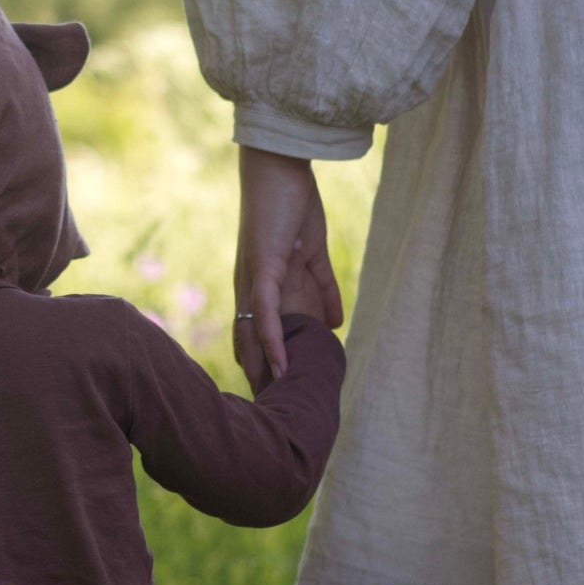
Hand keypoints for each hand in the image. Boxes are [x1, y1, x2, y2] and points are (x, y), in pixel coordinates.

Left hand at [235, 147, 343, 389]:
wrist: (278, 164)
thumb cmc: (292, 202)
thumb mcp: (313, 253)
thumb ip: (322, 287)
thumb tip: (335, 322)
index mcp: (259, 286)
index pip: (257, 337)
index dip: (265, 369)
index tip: (275, 403)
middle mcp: (248, 289)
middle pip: (248, 345)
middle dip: (259, 382)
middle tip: (269, 420)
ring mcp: (252, 279)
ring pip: (252, 336)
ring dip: (262, 372)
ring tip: (271, 408)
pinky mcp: (262, 266)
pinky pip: (265, 311)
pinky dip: (273, 340)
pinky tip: (280, 367)